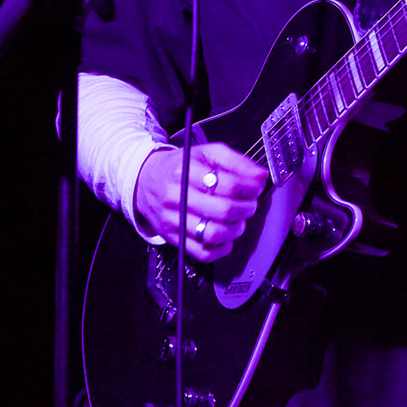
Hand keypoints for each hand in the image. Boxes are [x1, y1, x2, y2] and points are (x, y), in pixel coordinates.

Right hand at [132, 142, 266, 262]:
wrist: (146, 181)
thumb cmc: (179, 167)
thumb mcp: (206, 153)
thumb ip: (236, 161)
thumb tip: (260, 175)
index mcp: (186, 171)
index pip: (228, 184)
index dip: (250, 188)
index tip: (256, 187)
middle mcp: (177, 196)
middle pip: (224, 210)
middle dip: (246, 208)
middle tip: (249, 203)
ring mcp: (174, 220)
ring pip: (214, 233)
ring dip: (236, 229)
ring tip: (238, 219)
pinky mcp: (173, 238)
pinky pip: (203, 252)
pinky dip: (221, 248)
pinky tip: (225, 236)